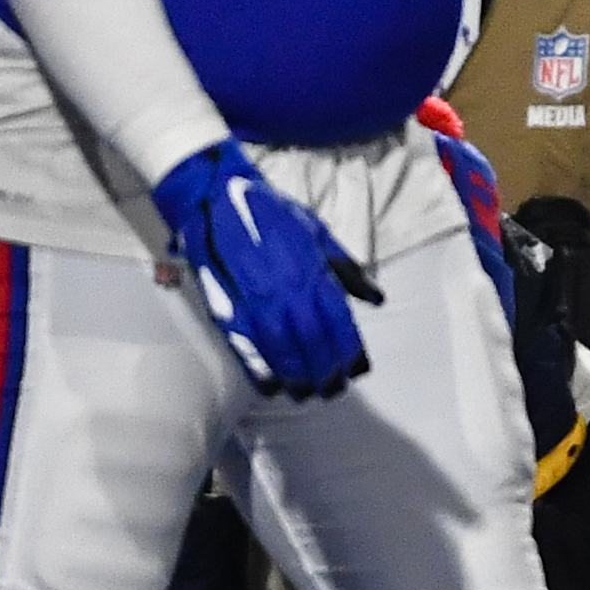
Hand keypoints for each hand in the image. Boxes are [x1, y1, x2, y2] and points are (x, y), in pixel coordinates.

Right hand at [149, 136, 383, 398]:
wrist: (213, 196)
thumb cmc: (268, 211)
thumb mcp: (315, 230)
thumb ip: (344, 267)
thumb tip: (376, 298)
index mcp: (310, 267)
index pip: (337, 320)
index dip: (349, 350)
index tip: (356, 370)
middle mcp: (286, 286)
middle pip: (312, 340)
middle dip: (325, 371)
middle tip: (332, 389)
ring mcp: (254, 298)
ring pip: (282, 348)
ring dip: (296, 376)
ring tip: (306, 393)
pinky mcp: (226, 303)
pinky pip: (247, 344)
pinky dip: (261, 369)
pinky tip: (272, 385)